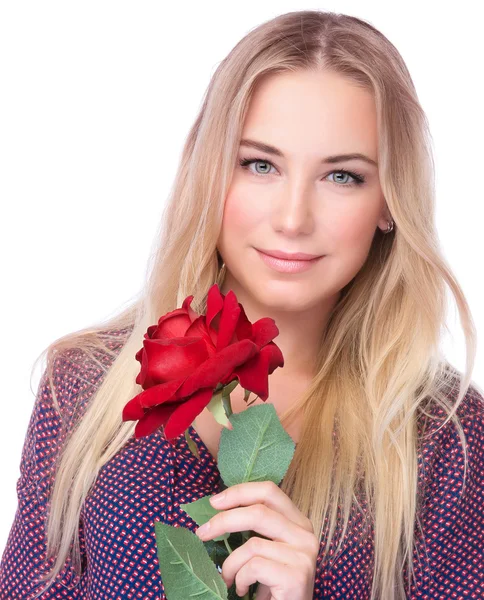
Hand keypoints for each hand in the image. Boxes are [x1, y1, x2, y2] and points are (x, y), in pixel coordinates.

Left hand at [195, 481, 319, 599]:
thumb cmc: (274, 585)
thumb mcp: (267, 549)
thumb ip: (255, 527)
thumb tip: (217, 507)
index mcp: (298, 522)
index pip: (269, 491)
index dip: (240, 492)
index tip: (214, 502)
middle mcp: (305, 534)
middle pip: (258, 511)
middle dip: (224, 521)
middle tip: (202, 533)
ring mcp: (303, 555)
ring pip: (253, 544)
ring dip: (231, 564)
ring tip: (227, 578)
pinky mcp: (296, 576)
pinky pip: (254, 567)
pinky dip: (240, 579)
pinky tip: (243, 590)